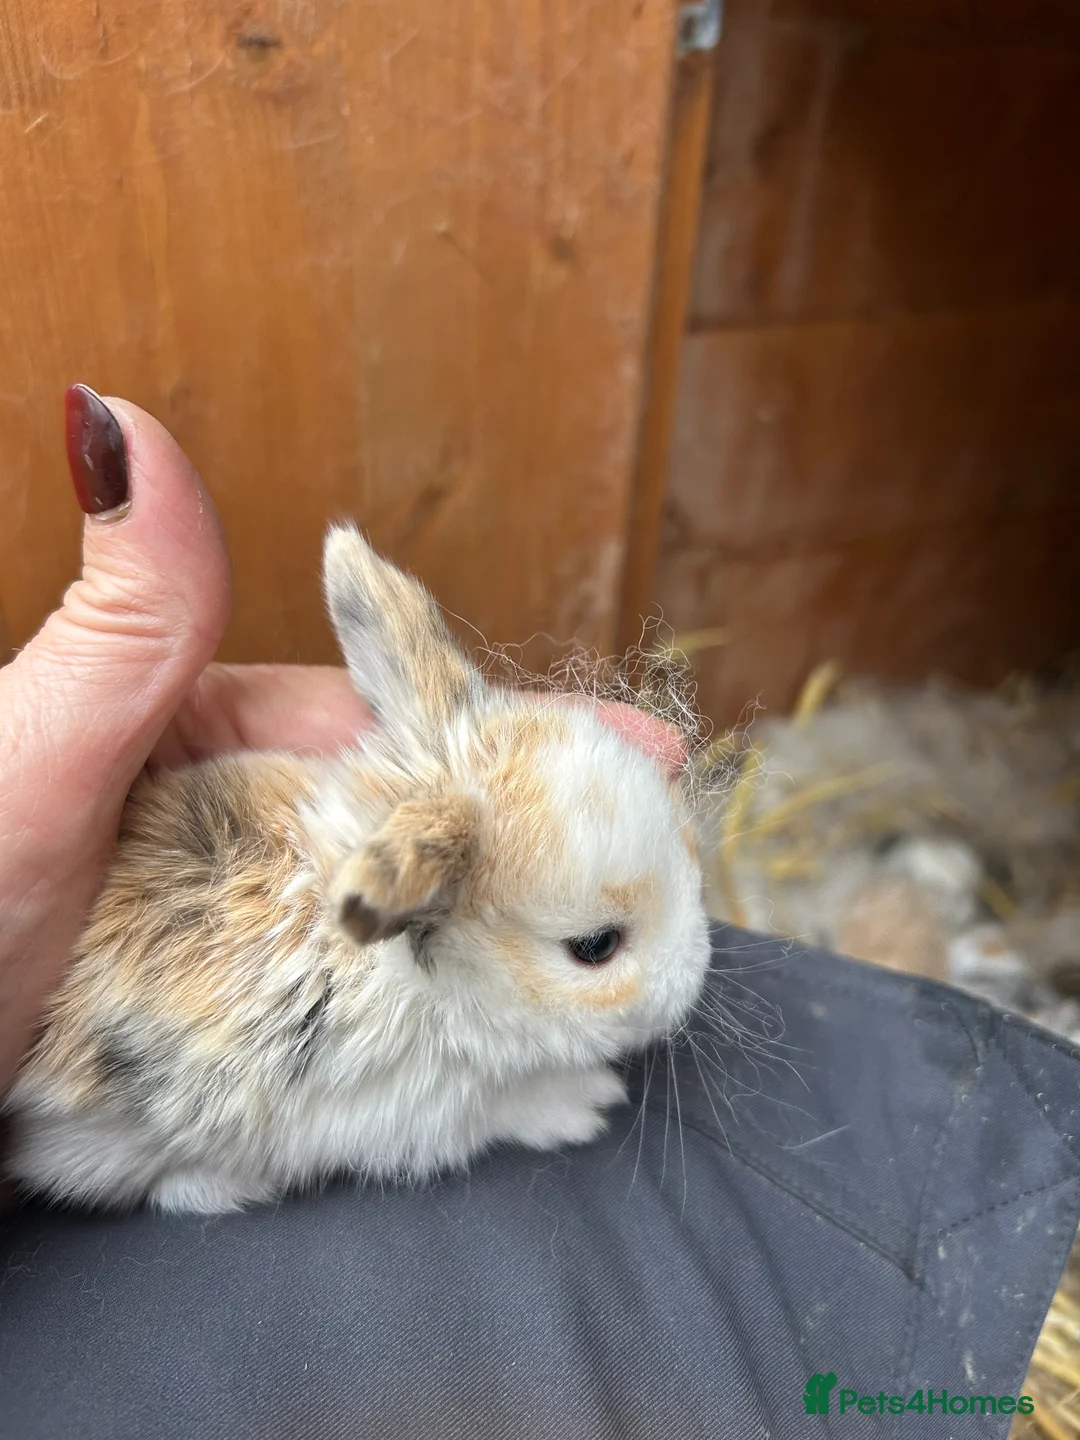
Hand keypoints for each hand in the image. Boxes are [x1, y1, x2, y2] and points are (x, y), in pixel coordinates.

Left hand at [0, 390, 682, 1095]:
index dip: (520, 739)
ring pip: (396, 936)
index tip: (643, 754)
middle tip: (659, 891)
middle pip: (416, 834)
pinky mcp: (237, 1033)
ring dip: (499, 960)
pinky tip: (505, 1064)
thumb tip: (126, 418)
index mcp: (213, 737)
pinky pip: (351, 1028)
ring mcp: (246, 936)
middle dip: (536, 857)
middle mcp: (245, 828)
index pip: (396, 726)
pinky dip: (429, 1042)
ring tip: (612, 987)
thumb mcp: (31, 757)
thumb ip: (122, 623)